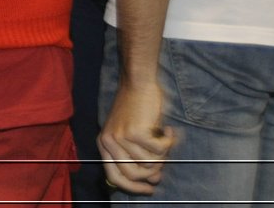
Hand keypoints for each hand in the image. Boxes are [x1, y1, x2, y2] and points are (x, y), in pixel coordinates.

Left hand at [99, 80, 174, 194]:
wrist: (139, 83)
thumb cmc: (137, 109)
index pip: (114, 177)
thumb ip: (139, 157)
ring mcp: (121, 137)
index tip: (149, 189)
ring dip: (162, 155)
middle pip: (132, 174)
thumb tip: (153, 180)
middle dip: (151, 173)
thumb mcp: (132, 136)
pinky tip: (169, 131)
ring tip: (165, 139)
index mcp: (104, 144)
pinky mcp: (135, 132)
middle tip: (163, 163)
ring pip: (149, 163)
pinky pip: (159, 150)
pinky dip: (168, 143)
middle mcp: (109, 141)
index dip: (132, 187)